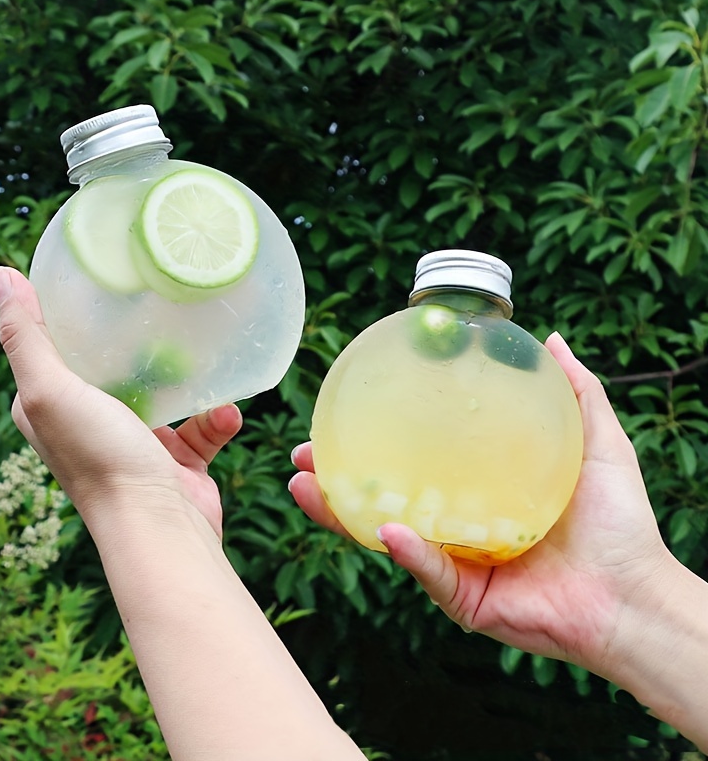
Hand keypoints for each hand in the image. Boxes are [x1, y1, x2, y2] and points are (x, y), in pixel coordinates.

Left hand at [0, 266, 241, 537]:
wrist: (159, 526)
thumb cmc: (100, 459)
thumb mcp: (50, 390)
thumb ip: (25, 336)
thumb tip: (2, 275)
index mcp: (51, 408)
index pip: (56, 348)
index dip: (73, 315)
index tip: (102, 280)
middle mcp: (90, 425)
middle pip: (113, 367)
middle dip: (139, 342)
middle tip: (164, 309)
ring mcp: (136, 443)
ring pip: (165, 393)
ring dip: (191, 381)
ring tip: (209, 361)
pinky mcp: (177, 460)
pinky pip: (202, 425)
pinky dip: (217, 418)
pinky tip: (227, 412)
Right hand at [289, 333, 672, 672]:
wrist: (635, 595)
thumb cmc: (619, 523)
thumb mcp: (597, 443)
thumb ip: (577, 392)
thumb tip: (552, 339)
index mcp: (476, 490)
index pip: (415, 461)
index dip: (374, 439)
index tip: (342, 411)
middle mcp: (455, 524)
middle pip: (382, 496)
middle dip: (335, 478)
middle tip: (302, 454)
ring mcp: (454, 561)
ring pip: (385, 535)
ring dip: (339, 513)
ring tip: (303, 485)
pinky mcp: (462, 597)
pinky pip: (428, 571)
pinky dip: (407, 551)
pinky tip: (386, 528)